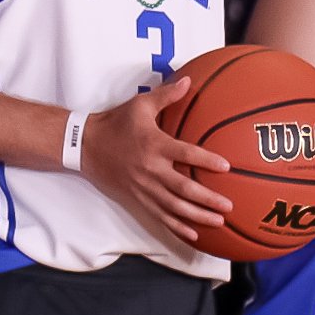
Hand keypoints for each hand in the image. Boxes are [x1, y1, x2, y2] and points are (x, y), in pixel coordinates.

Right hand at [81, 77, 232, 244]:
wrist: (86, 146)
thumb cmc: (116, 122)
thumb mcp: (140, 105)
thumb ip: (167, 95)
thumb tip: (188, 80)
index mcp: (155, 145)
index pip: (185, 154)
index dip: (206, 160)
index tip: (226, 167)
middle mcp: (151, 169)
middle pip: (183, 188)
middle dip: (207, 199)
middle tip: (228, 206)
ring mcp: (144, 187)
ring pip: (174, 207)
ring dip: (197, 216)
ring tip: (218, 222)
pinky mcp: (138, 198)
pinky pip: (160, 216)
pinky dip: (177, 226)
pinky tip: (193, 234)